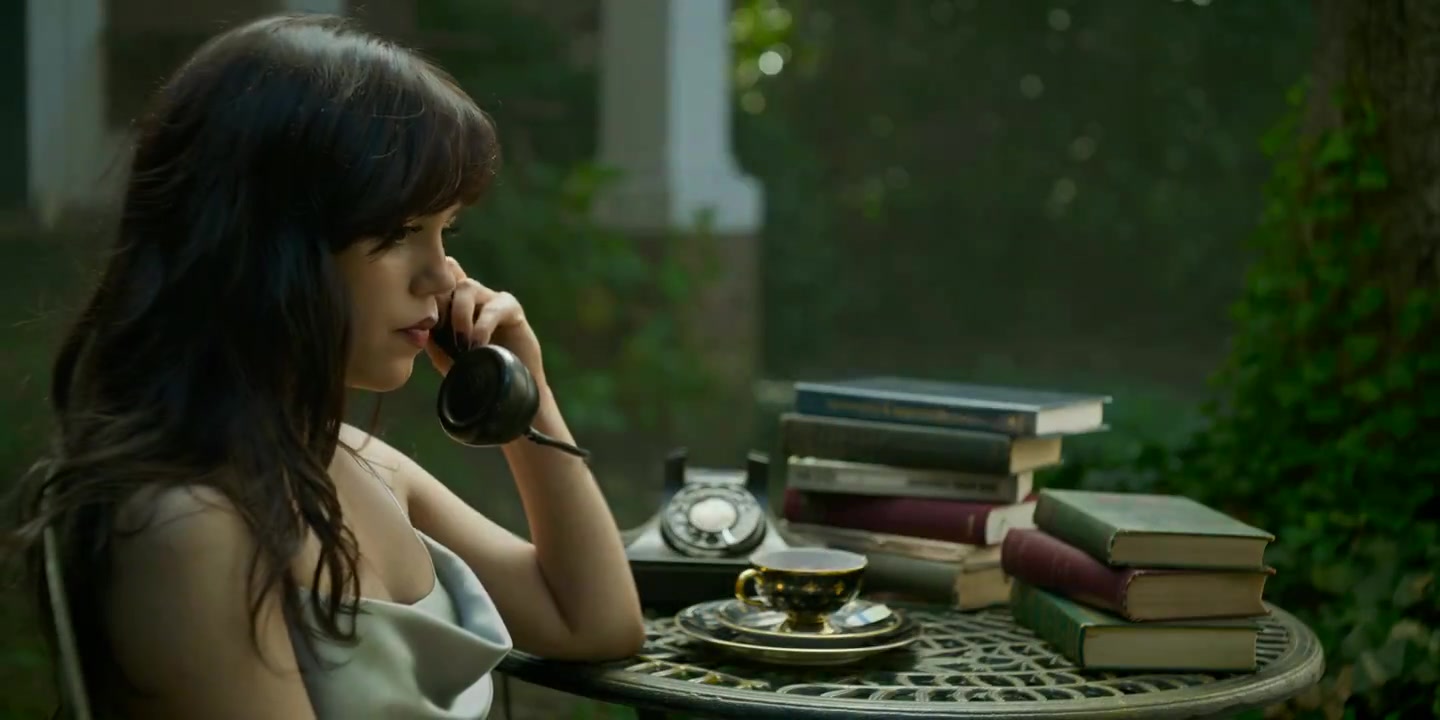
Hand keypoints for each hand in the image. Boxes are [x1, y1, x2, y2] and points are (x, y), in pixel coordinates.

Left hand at [424, 257, 545, 386]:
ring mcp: (490, 298)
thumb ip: (430, 336)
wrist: (508, 388)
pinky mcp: (511, 308)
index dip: (422, 287)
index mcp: (449, 300)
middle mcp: (469, 294)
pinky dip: (481, 328)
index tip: (415, 316)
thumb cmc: (473, 370)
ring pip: (466, 287)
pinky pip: (493, 309)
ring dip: (459, 314)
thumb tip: (416, 325)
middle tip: (436, 330)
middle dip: (438, 301)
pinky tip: (478, 347)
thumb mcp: (443, 355)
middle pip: (447, 273)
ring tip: (460, 344)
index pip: (434, 275)